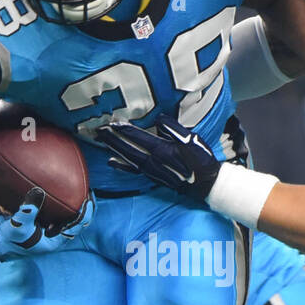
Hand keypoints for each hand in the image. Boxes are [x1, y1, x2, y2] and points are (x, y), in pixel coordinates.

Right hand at [0, 187, 93, 260]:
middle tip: (90, 192)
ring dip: (78, 206)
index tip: (88, 200)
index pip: (76, 227)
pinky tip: (66, 189)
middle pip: (79, 223)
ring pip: (72, 218)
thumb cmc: (10, 237)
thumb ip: (27, 211)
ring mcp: (54, 230)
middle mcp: (57, 236)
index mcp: (55, 241)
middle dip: (87, 209)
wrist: (1, 241)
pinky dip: (66, 203)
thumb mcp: (18, 225)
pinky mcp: (48, 223)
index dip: (85, 214)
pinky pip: (62, 213)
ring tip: (84, 189)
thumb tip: (37, 192)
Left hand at [94, 115, 220, 199]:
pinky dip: (121, 165)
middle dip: (112, 139)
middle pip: (127, 148)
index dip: (124, 129)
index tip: (111, 122)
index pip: (138, 138)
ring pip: (127, 158)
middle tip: (98, 130)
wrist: (206, 184)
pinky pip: (133, 169)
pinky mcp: (153, 176)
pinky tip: (111, 161)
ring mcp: (151, 170)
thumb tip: (159, 120)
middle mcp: (153, 162)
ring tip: (100, 140)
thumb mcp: (192, 140)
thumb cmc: (201, 161)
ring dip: (113, 148)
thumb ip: (174, 129)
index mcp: (162, 150)